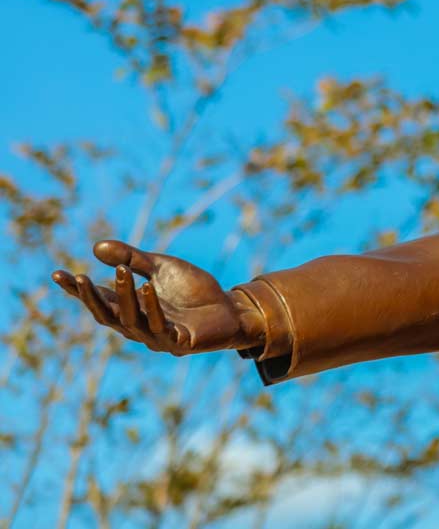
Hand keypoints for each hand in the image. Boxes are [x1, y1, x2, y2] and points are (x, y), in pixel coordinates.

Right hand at [51, 240, 264, 354]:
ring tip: (119, 272)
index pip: (100, 299)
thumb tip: (97, 247)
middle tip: (78, 277)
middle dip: (91, 298)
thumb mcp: (162, 267)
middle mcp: (139, 326)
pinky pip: (159, 325)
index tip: (57, 274)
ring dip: (124, 295)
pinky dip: (152, 306)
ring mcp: (156, 337)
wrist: (231, 308)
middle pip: (107, 314)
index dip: (78, 290)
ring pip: (131, 319)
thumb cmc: (195, 290)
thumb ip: (132, 259)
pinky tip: (146, 287)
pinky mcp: (177, 342)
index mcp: (133, 308)